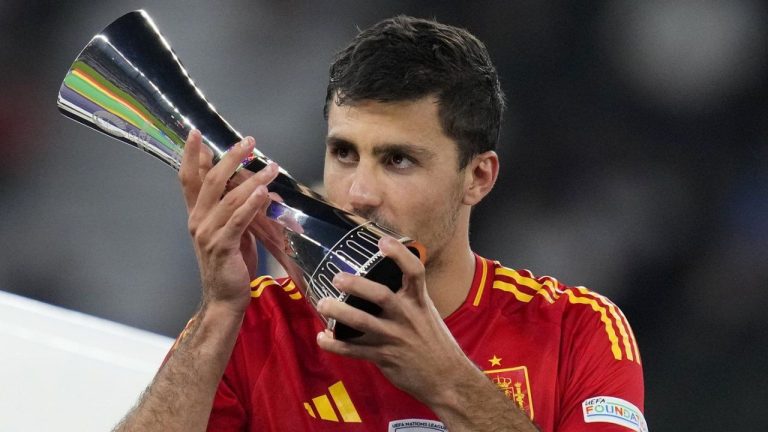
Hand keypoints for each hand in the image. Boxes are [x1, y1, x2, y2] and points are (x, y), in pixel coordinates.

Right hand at [179, 130, 278, 314]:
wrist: (225, 299)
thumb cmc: (231, 266)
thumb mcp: (236, 232)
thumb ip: (241, 210)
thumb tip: (259, 189)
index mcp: (197, 215)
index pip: (190, 179)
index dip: (192, 156)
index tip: (197, 133)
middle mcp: (198, 221)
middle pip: (211, 181)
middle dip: (229, 158)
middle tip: (248, 142)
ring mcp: (208, 234)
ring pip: (229, 198)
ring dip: (252, 179)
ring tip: (272, 166)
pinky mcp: (222, 247)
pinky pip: (237, 220)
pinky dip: (250, 204)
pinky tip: (262, 192)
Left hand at [315, 236, 470, 405]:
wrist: (447, 378)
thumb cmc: (433, 341)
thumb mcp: (426, 313)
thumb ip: (406, 297)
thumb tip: (380, 277)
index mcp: (419, 302)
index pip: (415, 272)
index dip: (399, 254)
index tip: (382, 240)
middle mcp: (407, 317)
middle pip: (381, 296)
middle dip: (358, 286)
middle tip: (337, 278)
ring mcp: (394, 337)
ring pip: (363, 323)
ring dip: (340, 313)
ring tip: (323, 303)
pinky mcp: (384, 357)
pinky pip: (354, 351)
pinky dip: (335, 345)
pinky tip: (322, 338)